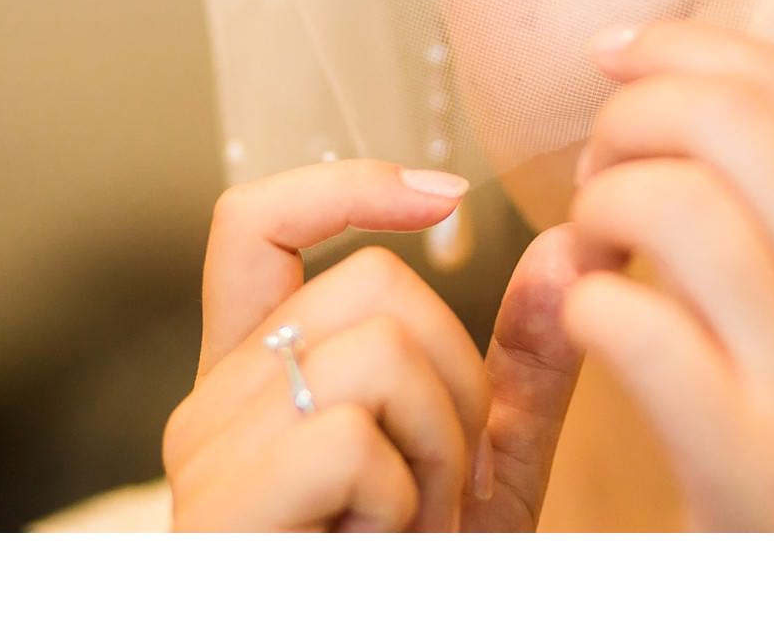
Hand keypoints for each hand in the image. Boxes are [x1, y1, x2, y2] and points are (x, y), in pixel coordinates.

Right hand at [163, 159, 591, 531]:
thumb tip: (570, 246)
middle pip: (373, 288)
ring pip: (374, 351)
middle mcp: (213, 405)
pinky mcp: (215, 511)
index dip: (346, 187)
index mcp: (262, 380)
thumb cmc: (418, 586)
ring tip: (416, 527)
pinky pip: (350, 434)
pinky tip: (382, 552)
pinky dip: (402, 498)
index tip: (447, 195)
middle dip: (455, 384)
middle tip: (440, 490)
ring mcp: (203, 457)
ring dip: (438, 448)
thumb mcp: (487, 470)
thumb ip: (524, 366)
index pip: (256, 226)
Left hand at [564, 21, 773, 530]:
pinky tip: (587, 329)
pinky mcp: (754, 459)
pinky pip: (636, 326)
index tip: (614, 52)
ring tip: (588, 254)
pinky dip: (584, 306)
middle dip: (630, 116)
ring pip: (677, 205)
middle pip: (728, 123)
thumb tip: (683, 129)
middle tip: (594, 172)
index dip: (686, 46)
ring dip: (598, 208)